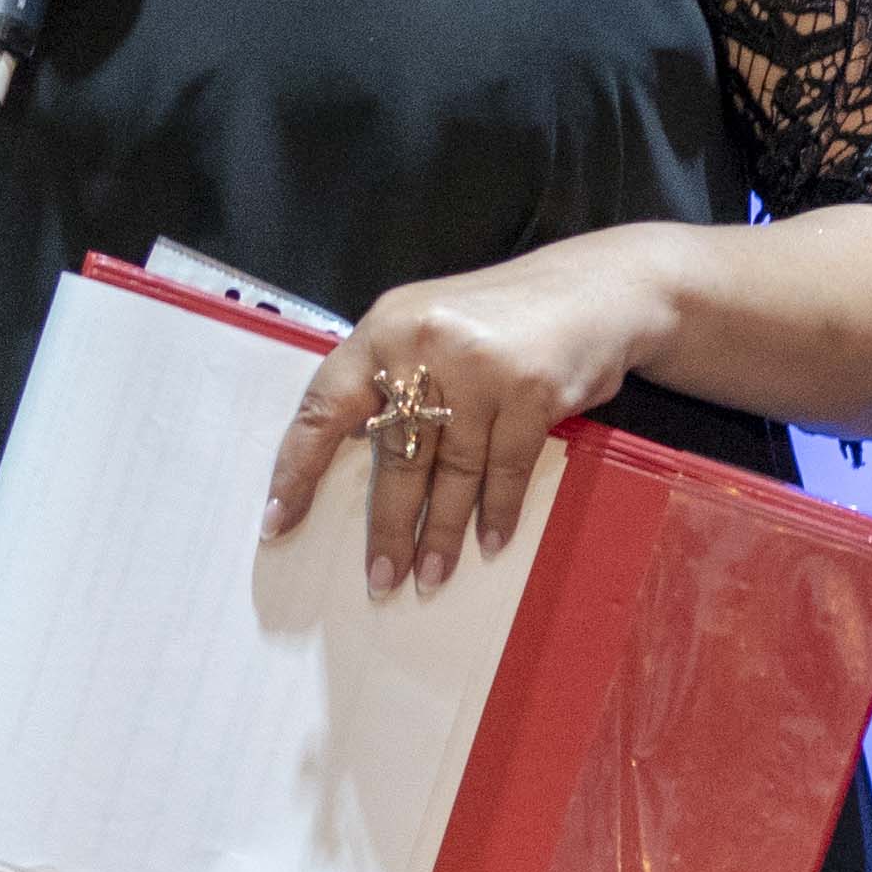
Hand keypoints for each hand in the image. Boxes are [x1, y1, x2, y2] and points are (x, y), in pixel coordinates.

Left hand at [261, 235, 680, 595]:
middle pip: (394, 455)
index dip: (296, 469)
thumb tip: (352, 458)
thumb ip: (388, 378)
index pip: (323, 406)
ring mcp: (480, 371)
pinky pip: (505, 471)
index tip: (277, 521)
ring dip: (441, 535)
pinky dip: (497, 512)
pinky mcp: (531, 393)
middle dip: (387, 527)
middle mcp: (424, 348)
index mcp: (383, 331)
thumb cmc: (498, 318)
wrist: (594, 291)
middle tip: (380, 580)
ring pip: (451, 473)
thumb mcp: (426, 328)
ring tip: (430, 579)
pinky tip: (489, 544)